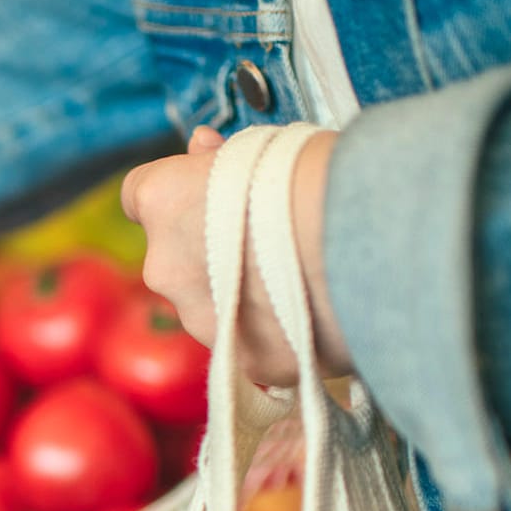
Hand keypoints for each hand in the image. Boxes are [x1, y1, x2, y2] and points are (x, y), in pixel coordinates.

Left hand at [120, 126, 349, 386]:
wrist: (369, 243)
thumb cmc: (318, 178)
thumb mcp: (262, 147)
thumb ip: (218, 160)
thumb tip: (202, 149)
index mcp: (163, 201)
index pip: (140, 196)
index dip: (175, 197)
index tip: (203, 195)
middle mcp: (166, 267)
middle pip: (178, 259)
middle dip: (212, 252)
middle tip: (271, 240)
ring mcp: (202, 321)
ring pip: (212, 307)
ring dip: (243, 296)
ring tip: (303, 279)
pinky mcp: (246, 363)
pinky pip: (254, 346)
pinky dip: (278, 334)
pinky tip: (317, 314)